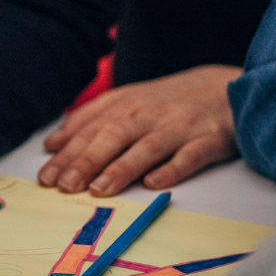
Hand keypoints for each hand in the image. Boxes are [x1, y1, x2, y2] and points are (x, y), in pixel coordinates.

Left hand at [39, 65, 239, 196]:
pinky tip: (154, 184)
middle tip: (64, 186)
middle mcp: (150, 115)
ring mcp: (180, 127)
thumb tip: (53, 143)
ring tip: (98, 188)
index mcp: (127, 105)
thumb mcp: (128, 101)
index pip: (91, 130)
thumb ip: (89, 119)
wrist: (230, 86)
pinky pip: (190, 156)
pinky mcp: (210, 140)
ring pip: (147, 147)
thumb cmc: (170, 101)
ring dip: (122, 168)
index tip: (46, 177)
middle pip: (114, 136)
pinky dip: (172, 169)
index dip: (67, 153)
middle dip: (86, 161)